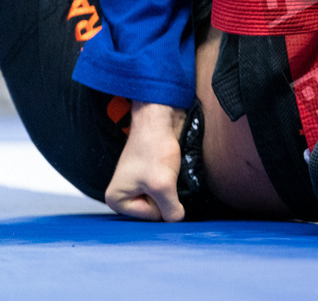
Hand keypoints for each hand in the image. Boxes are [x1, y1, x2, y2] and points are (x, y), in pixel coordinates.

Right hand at [105, 101, 186, 221]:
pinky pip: (166, 187)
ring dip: (172, 187)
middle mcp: (124, 194)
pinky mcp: (150, 175)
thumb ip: (171, 209)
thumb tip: (177, 220)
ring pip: (164, 198)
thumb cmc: (154, 150)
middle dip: (167, 195)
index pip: (152, 217)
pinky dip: (173, 180)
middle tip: (166, 174)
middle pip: (157, 209)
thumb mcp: (163, 186)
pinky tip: (172, 167)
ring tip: (169, 170)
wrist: (159, 120)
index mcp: (116, 201)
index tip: (160, 180)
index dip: (163, 201)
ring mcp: (137, 184)